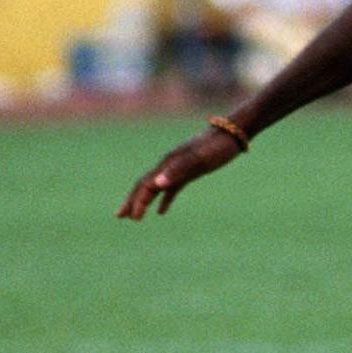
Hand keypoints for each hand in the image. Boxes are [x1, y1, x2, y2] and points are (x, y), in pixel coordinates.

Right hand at [116, 126, 243, 219]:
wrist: (232, 134)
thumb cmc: (216, 147)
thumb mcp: (198, 160)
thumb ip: (177, 170)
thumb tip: (156, 183)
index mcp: (168, 164)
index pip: (146, 185)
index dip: (137, 201)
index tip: (132, 218)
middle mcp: (169, 166)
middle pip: (145, 185)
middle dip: (132, 201)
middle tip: (119, 216)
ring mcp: (179, 168)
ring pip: (155, 188)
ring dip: (144, 201)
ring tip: (135, 217)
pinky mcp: (190, 172)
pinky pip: (171, 189)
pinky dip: (164, 200)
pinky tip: (161, 212)